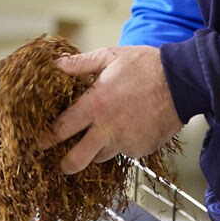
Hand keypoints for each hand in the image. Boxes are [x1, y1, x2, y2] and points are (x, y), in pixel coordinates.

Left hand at [42, 45, 181, 174]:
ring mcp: (126, 142)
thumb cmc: (146, 66)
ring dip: (95, 150)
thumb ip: (80, 64)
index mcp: (95, 105)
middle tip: (60, 163)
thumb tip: (55, 65)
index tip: (36, 143)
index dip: (45, 138)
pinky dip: (120, 144)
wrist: (183, 81)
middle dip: (65, 164)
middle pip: (77, 159)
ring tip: (97, 136)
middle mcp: (108, 129)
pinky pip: (124, 152)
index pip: (61, 129)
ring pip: (101, 156)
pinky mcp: (142, 149)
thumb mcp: (110, 57)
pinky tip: (125, 128)